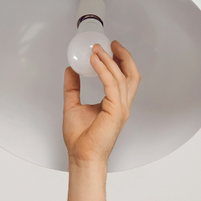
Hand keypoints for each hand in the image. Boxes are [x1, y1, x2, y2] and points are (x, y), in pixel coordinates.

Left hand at [63, 40, 140, 165]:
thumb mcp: (72, 106)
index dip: (118, 61)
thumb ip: (73, 87)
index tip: (108, 49)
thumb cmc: (80, 140)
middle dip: (122, 56)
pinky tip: (94, 62)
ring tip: (96, 51)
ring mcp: (121, 108)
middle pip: (130, 73)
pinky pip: (111, 84)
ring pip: (121, 76)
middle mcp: (121, 105)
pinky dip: (103, 71)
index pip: (123, 77)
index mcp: (115, 104)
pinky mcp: (115, 110)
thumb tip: (70, 70)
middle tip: (109, 44)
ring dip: (108, 61)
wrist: (81, 156)